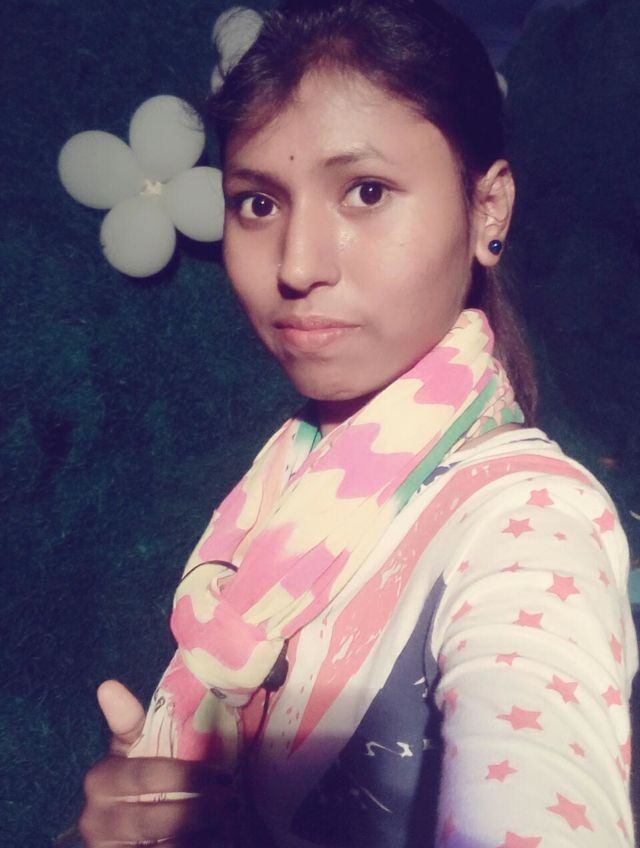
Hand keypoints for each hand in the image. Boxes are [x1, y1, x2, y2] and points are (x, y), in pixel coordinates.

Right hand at [78, 680, 232, 846]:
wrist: (126, 832)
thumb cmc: (137, 777)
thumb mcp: (133, 748)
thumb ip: (127, 722)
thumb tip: (107, 686)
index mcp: (100, 781)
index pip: (143, 776)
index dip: (185, 775)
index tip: (222, 775)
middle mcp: (94, 820)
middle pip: (154, 818)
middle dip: (198, 809)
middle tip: (230, 799)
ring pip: (163, 846)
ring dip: (200, 833)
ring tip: (229, 820)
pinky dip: (194, 846)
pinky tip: (214, 837)